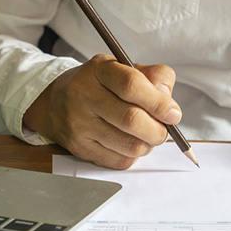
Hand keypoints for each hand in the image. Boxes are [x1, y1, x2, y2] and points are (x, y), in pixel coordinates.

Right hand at [23, 54, 181, 168]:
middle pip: (131, 119)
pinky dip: (133, 156)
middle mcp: (84, 95)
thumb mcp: (126, 69)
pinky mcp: (79, 148)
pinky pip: (119, 161)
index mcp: (99, 70)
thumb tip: (170, 105)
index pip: (131, 85)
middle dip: (158, 130)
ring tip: (147, 136)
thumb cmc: (100, 85)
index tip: (174, 114)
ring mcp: (79, 124)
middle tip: (164, 130)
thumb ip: (154, 78)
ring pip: (129, 145)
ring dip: (148, 145)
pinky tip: (129, 143)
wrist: (56, 102)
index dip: (158, 103)